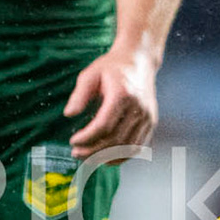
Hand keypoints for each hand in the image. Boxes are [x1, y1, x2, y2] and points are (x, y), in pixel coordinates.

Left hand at [64, 44, 157, 160]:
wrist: (139, 61)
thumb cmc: (112, 67)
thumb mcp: (90, 74)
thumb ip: (79, 95)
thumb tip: (68, 114)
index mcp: (123, 94)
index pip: (104, 125)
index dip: (87, 138)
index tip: (73, 141)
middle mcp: (139, 108)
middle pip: (116, 140)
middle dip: (93, 151)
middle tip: (76, 153)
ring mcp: (147, 117)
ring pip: (128, 148)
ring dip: (107, 157)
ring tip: (89, 158)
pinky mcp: (151, 123)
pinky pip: (138, 147)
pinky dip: (122, 157)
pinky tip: (107, 158)